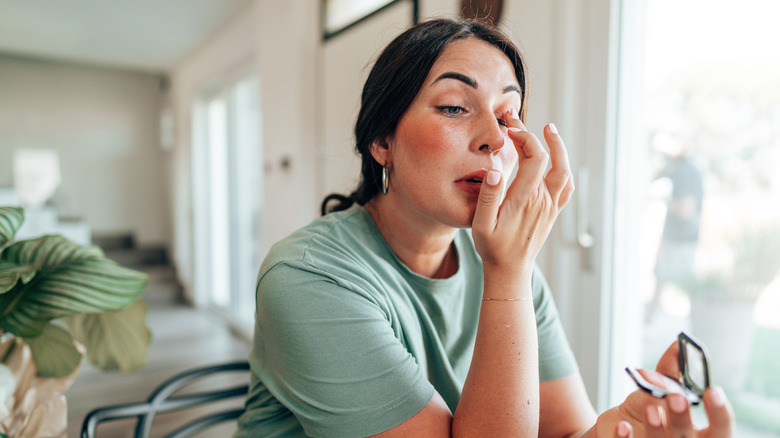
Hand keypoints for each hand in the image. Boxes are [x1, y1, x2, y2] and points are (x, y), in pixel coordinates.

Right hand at [472, 112, 573, 274]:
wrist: (510, 271)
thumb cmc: (492, 248)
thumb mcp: (481, 224)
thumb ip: (489, 196)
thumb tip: (495, 169)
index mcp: (525, 199)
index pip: (534, 157)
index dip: (524, 137)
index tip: (509, 128)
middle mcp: (542, 200)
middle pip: (549, 158)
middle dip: (537, 135)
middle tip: (519, 120)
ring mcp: (550, 206)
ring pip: (563, 171)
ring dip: (558, 148)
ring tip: (548, 130)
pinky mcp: (552, 213)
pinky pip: (566, 186)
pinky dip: (564, 168)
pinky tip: (556, 161)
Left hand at [595, 342, 734, 437]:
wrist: (617, 429)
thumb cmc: (647, 411)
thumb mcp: (659, 391)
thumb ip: (669, 373)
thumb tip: (677, 347)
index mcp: (698, 435)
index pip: (721, 431)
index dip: (721, 415)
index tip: (713, 391)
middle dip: (683, 418)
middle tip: (675, 397)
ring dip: (656, 428)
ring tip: (650, 409)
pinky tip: (622, 426)